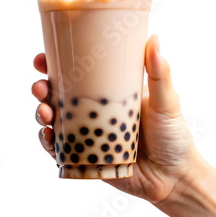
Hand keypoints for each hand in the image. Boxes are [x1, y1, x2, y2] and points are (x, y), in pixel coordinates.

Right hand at [32, 35, 202, 203]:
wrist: (175, 178)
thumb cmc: (174, 137)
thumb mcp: (166, 102)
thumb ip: (159, 74)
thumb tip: (154, 38)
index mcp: (110, 94)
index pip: (78, 75)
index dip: (56, 66)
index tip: (43, 58)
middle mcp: (95, 113)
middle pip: (59, 96)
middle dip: (42, 89)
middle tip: (40, 86)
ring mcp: (88, 135)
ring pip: (55, 121)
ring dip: (42, 114)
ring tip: (45, 112)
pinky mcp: (86, 158)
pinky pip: (60, 150)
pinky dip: (49, 143)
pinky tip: (48, 137)